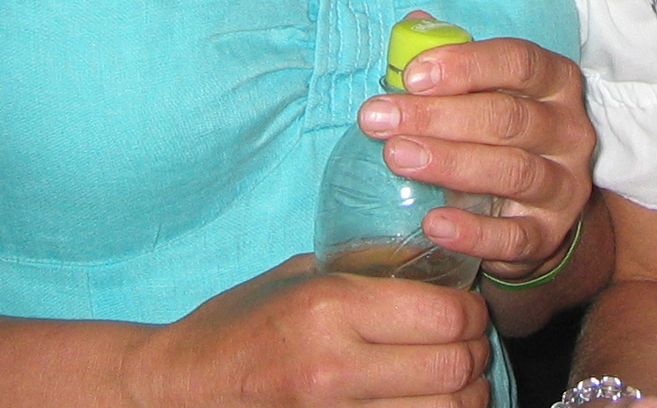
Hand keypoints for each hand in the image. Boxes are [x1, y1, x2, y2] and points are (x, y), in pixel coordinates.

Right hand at [121, 255, 489, 407]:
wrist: (179, 388)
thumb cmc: (234, 326)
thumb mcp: (296, 278)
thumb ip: (361, 273)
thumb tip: (423, 262)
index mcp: (330, 307)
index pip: (443, 314)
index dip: (472, 310)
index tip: (469, 307)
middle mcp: (335, 366)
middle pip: (454, 368)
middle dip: (477, 355)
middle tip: (473, 345)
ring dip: (466, 396)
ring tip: (460, 381)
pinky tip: (428, 404)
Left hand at [359, 35, 597, 277]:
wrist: (541, 205)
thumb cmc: (502, 132)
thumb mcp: (488, 91)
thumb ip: (454, 61)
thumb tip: (412, 26)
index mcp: (556, 82)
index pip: (520, 62)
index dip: (466, 66)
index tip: (411, 76)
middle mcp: (569, 131)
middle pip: (507, 118)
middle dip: (438, 117)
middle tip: (380, 120)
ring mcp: (564, 186)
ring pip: (512, 172)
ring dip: (449, 163)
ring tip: (396, 157)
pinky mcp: (550, 234)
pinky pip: (514, 236)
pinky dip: (473, 231)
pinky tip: (434, 223)